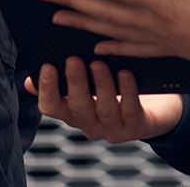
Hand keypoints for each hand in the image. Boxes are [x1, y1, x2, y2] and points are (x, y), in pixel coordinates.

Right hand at [23, 56, 183, 143]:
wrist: (157, 107)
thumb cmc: (116, 86)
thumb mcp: (90, 81)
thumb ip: (66, 76)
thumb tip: (32, 73)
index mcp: (73, 112)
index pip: (51, 106)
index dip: (46, 89)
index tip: (47, 66)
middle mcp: (90, 124)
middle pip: (77, 108)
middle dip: (75, 83)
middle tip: (73, 59)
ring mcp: (113, 129)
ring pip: (104, 109)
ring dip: (100, 86)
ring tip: (99, 63)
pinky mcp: (137, 127)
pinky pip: (130, 109)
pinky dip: (128, 91)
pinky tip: (125, 73)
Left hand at [36, 0, 189, 76]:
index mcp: (163, 4)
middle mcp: (153, 23)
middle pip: (104, 10)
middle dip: (71, 0)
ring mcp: (158, 39)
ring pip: (110, 30)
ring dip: (82, 22)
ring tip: (56, 16)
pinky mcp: (166, 49)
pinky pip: (130, 49)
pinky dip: (110, 47)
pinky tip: (97, 48)